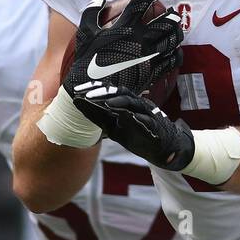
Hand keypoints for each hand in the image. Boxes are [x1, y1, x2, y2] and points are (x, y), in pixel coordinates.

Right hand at [64, 0, 182, 98]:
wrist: (95, 92)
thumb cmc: (88, 62)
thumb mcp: (85, 34)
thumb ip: (91, 13)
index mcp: (125, 27)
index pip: (141, 4)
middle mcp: (141, 39)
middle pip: (165, 23)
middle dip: (170, 16)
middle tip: (171, 14)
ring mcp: (150, 56)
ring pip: (172, 40)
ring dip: (176, 32)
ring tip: (176, 29)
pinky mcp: (154, 72)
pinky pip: (172, 60)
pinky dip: (176, 54)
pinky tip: (175, 51)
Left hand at [73, 85, 194, 169]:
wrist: (162, 149)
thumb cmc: (138, 135)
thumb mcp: (114, 128)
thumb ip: (99, 118)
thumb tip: (78, 106)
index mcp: (127, 103)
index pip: (110, 91)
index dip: (94, 89)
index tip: (77, 90)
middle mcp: (138, 104)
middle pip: (121, 92)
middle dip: (104, 92)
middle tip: (87, 94)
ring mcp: (148, 114)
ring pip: (134, 103)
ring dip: (120, 102)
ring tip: (106, 104)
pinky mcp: (156, 126)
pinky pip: (147, 120)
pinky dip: (136, 118)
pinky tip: (126, 117)